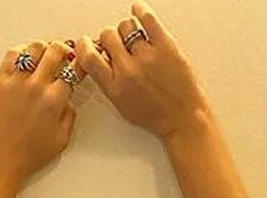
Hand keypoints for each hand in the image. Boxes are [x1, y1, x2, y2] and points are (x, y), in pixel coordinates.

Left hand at [0, 39, 80, 181]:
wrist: (0, 162)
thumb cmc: (28, 156)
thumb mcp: (61, 140)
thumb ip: (69, 116)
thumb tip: (69, 99)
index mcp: (54, 100)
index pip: (73, 69)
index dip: (80, 64)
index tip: (79, 64)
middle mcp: (36, 87)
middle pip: (56, 50)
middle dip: (64, 51)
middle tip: (64, 55)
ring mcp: (17, 82)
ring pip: (35, 48)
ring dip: (44, 49)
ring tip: (45, 56)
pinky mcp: (1, 82)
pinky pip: (13, 55)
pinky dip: (22, 51)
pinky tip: (26, 58)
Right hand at [72, 5, 206, 139]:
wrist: (182, 118)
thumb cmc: (156, 116)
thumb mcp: (123, 106)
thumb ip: (110, 83)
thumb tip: (102, 61)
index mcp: (114, 87)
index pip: (89, 57)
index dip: (84, 45)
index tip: (86, 42)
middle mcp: (128, 71)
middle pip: (108, 35)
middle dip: (110, 37)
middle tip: (117, 42)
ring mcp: (146, 56)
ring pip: (126, 25)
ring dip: (128, 28)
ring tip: (134, 36)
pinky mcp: (165, 46)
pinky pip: (147, 18)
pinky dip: (141, 10)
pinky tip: (139, 11)